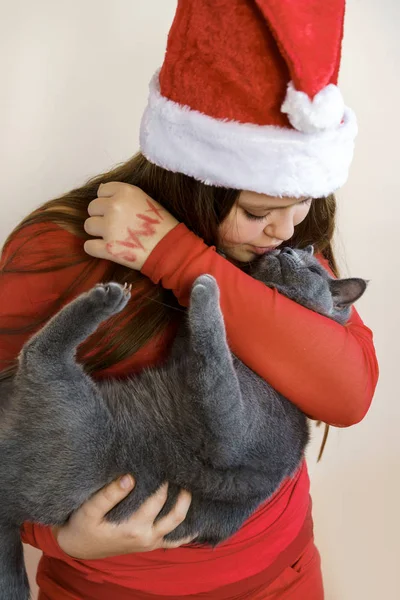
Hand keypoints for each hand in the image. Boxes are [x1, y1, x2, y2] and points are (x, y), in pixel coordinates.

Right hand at [52, 476, 194, 558]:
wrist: (78, 546)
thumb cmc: (82, 525)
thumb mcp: (89, 510)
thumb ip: (109, 495)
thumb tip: (129, 478)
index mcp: (133, 527)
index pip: (157, 499)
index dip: (164, 479)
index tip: (168, 459)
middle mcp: (147, 537)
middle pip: (175, 512)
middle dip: (181, 490)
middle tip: (183, 467)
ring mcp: (151, 542)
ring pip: (178, 524)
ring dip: (187, 505)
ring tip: (192, 483)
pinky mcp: (150, 544)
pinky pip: (174, 541)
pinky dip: (187, 532)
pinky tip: (197, 519)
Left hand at [83, 182, 178, 269]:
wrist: (171, 248)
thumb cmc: (161, 224)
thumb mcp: (145, 199)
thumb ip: (123, 194)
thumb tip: (101, 190)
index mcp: (124, 192)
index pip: (101, 191)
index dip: (108, 201)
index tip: (118, 211)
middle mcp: (114, 206)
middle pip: (92, 208)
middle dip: (102, 216)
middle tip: (117, 225)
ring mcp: (109, 227)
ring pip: (88, 226)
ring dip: (98, 232)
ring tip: (115, 237)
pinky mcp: (108, 248)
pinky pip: (88, 246)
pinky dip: (96, 248)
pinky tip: (108, 248)